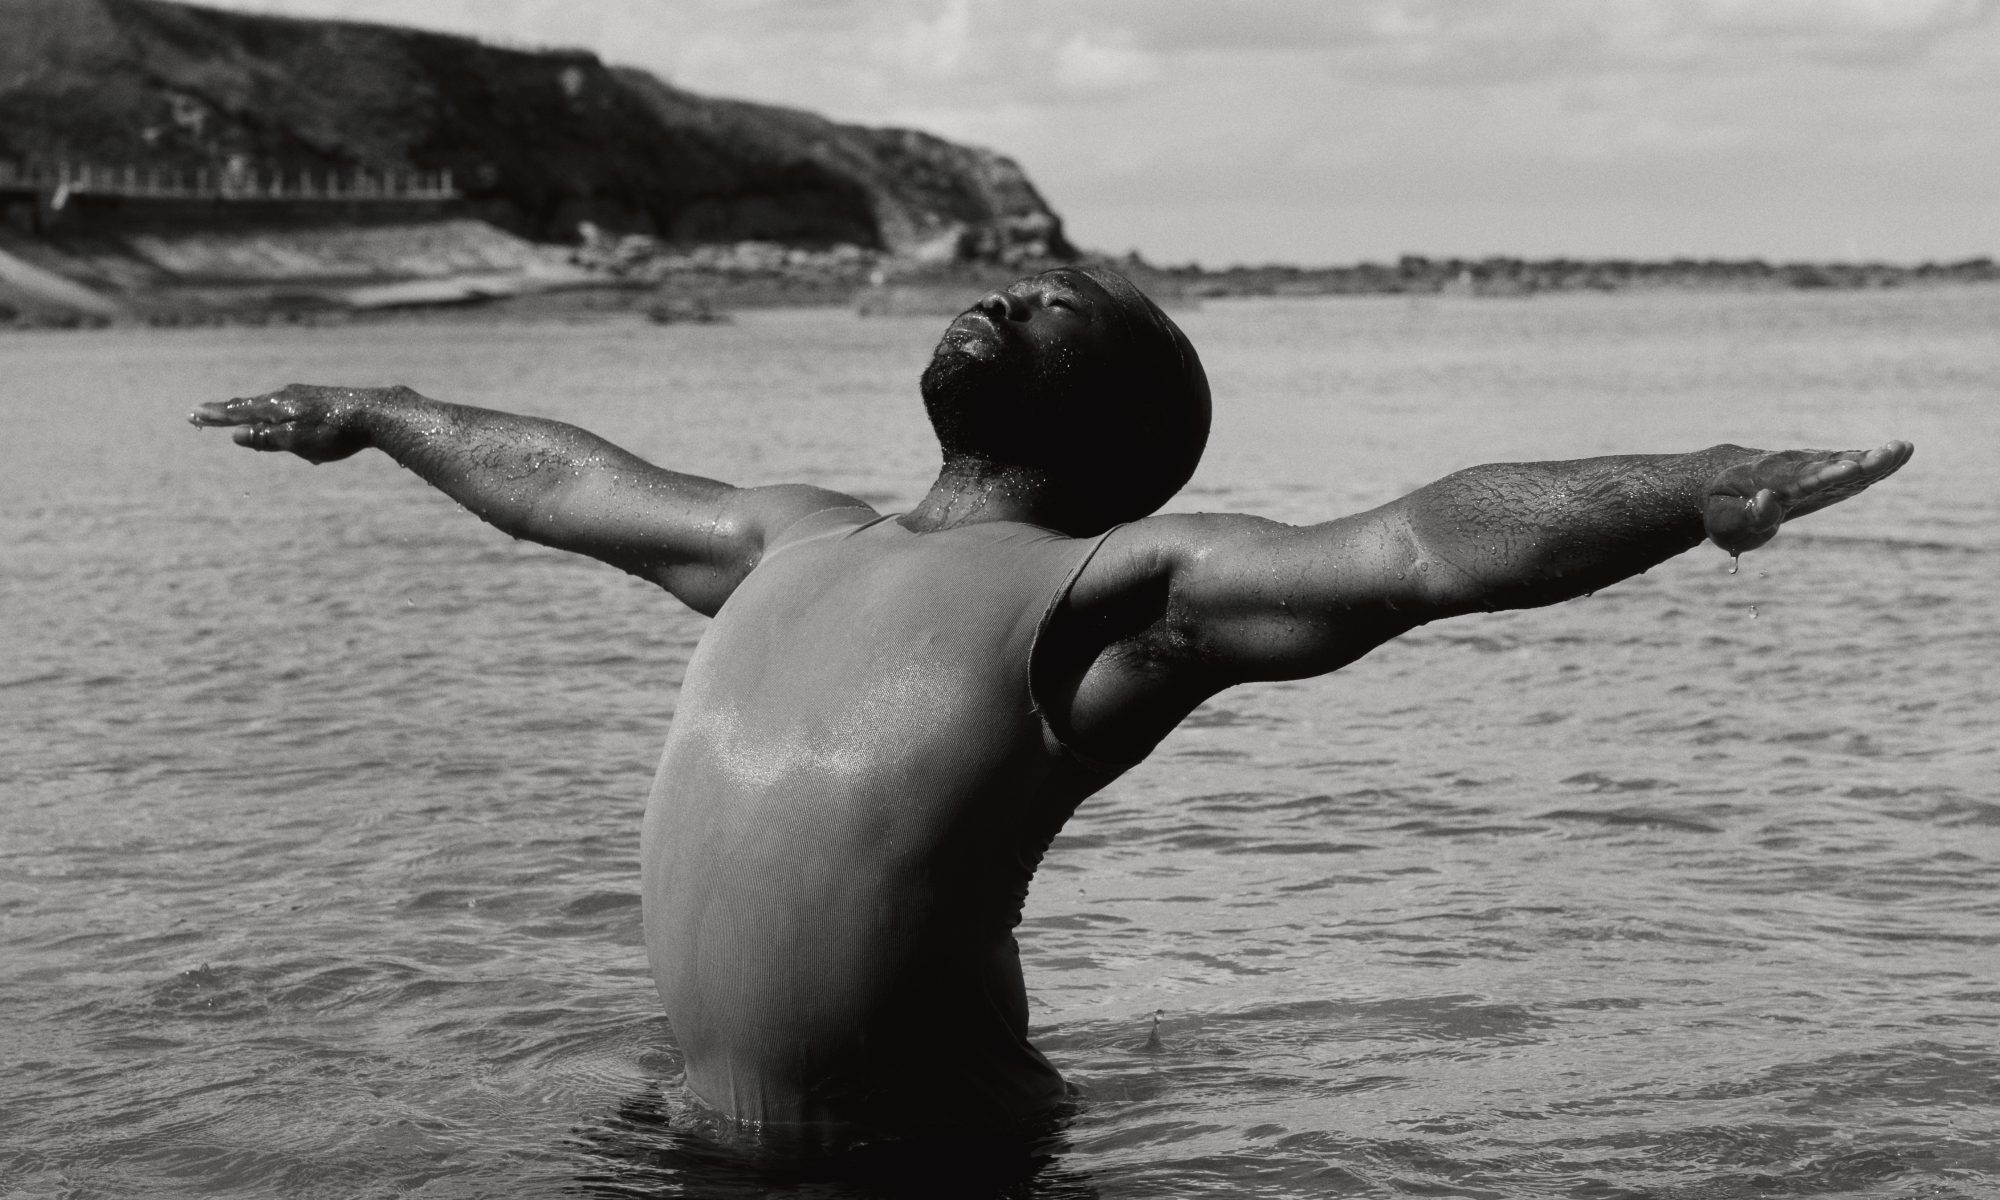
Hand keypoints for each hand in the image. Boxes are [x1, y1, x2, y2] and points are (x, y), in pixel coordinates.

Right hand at [187, 383, 397, 462]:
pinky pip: (295, 412)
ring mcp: (306, 396)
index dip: (214, 416)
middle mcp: (287, 396)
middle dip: (229, 412)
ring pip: (275, 408)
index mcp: (276, 406)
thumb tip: (237, 434)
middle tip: (205, 413)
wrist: (377, 413)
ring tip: (239, 415)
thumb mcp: (296, 441)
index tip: (192, 414)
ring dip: (257, 415)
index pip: (237, 411)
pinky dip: (284, 420)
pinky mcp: (323, 401)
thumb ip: (266, 438)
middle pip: (252, 405)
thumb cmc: (336, 432)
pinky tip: (296, 431)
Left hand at [1702, 440, 1912, 553]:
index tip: (1847, 469)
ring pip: (1845, 460)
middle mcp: (1794, 467)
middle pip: (1830, 464)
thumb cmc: (1724, 509)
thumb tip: (1767, 501)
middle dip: (1859, 462)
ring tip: (1903, 448)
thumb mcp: (1725, 522)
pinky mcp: (1825, 470)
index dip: (1823, 475)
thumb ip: (1746, 517)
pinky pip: (1851, 463)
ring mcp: (1811, 465)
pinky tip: (1901, 453)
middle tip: (1889, 453)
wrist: (1726, 483)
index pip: (1800, 479)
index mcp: (1769, 480)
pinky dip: (1874, 460)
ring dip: (1874, 457)